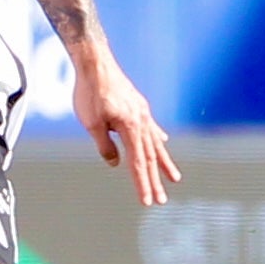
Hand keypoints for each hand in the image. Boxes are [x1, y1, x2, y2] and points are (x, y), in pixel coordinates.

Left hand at [73, 45, 178, 205]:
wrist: (94, 62)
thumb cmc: (90, 92)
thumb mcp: (91, 124)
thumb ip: (105, 146)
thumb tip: (116, 164)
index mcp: (131, 128)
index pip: (138, 163)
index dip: (143, 184)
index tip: (148, 202)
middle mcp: (142, 121)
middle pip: (150, 157)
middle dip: (155, 180)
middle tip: (162, 200)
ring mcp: (142, 112)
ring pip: (155, 143)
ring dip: (163, 162)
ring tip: (174, 178)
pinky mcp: (137, 105)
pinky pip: (151, 127)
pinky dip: (157, 138)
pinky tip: (162, 142)